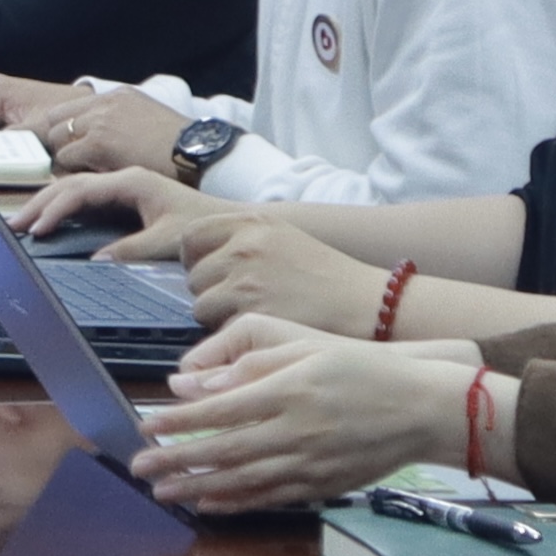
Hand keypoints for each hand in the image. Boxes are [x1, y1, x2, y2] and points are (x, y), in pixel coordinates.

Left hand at [33, 85, 193, 177]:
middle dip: (55, 142)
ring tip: (79, 174)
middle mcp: (104, 103)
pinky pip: (65, 159)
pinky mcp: (97, 143)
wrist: (200, 155)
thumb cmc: (182, 149)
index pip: (70, 108)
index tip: (59, 143)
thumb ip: (122, 124)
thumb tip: (103, 141)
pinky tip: (88, 180)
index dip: (61, 128)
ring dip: (64, 158)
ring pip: (56, 140)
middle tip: (65, 163)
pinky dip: (71, 171)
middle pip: (54, 119)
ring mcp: (99, 121)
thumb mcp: (149, 121)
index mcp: (118, 96)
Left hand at [128, 312, 480, 517]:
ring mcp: (310, 463)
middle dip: (176, 460)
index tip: (145, 425)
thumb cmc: (360, 366)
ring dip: (198, 487)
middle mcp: (295, 431)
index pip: (219, 410)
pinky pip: (271, 497)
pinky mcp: (324, 484)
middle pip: (223, 450)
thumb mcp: (301, 346)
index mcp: (287, 390)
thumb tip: (191, 382)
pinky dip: (237, 502)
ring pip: (243, 480)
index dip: (178, 421)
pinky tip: (209, 503)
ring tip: (162, 490)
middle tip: (138, 466)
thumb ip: (245, 364)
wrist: (424, 406)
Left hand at [169, 214, 396, 337]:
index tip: (210, 272)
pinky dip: (233, 333)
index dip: (195, 258)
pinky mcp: (251, 314)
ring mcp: (246, 281)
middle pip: (193, 275)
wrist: (365, 303)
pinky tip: (263, 327)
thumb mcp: (280, 236)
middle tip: (243, 299)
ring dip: (219, 315)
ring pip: (201, 305)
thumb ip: (239, 238)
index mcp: (250, 222)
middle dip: (210, 290)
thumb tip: (194, 253)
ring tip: (254, 313)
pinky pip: (219, 328)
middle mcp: (244, 247)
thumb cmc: (323, 273)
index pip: (190, 236)